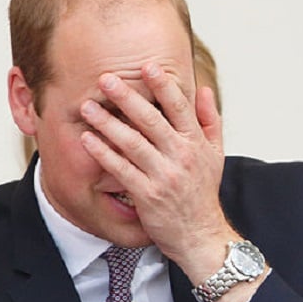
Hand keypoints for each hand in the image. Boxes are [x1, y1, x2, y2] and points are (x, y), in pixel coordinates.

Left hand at [78, 63, 232, 278]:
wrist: (200, 235)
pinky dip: (103, 153)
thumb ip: (208, 120)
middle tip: (105, 79)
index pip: (179, 107)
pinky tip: (87, 139)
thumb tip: (202, 88)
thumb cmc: (202, 192)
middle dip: (127, 97)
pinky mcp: (147, 194)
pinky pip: (121, 169)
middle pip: (152, 120)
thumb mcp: (215, 154)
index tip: (146, 65)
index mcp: (196, 143)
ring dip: (107, 122)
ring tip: (87, 106)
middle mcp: (181, 156)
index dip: (163, 85)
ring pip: (132, 143)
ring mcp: (164, 175)